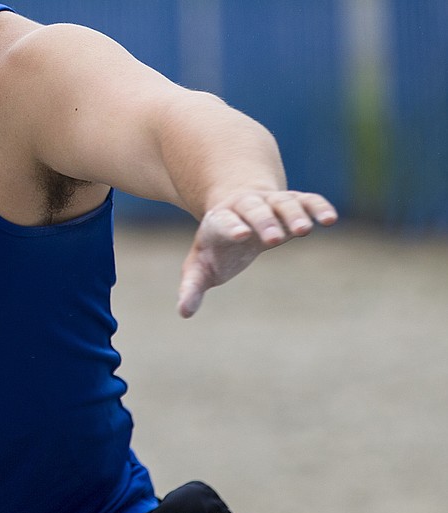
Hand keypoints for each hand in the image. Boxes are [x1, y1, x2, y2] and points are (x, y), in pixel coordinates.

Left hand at [177, 190, 338, 317]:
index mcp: (219, 221)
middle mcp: (245, 206)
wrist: (236, 210)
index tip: (239, 236)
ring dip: (293, 214)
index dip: (231, 227)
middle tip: (275, 239)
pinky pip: (307, 200)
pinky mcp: (293, 202)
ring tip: (306, 231)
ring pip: (283, 203)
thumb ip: (191, 287)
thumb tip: (184, 312)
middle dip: (264, 222)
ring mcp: (270, 203)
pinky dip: (317, 207)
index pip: (223, 222)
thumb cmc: (217, 246)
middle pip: (254, 210)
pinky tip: (329, 219)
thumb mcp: (200, 266)